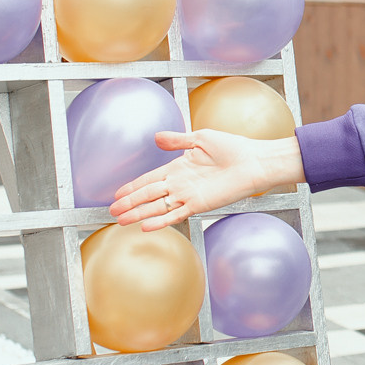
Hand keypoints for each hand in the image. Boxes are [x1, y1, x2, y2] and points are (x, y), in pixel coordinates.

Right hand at [109, 130, 303, 230]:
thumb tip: (156, 138)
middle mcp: (180, 184)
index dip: (133, 186)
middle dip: (129, 202)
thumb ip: (178, 141)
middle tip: (112, 210)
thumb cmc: (232, 148)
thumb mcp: (201, 138)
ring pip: (157, 206)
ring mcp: (188, 195)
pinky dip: (160, 221)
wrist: (252, 162)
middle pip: (148, 195)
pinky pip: (175, 214)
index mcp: (178, 168)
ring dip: (139, 213)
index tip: (118, 193)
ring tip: (121, 221)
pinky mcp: (198, 204)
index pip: (150, 179)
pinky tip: (146, 226)